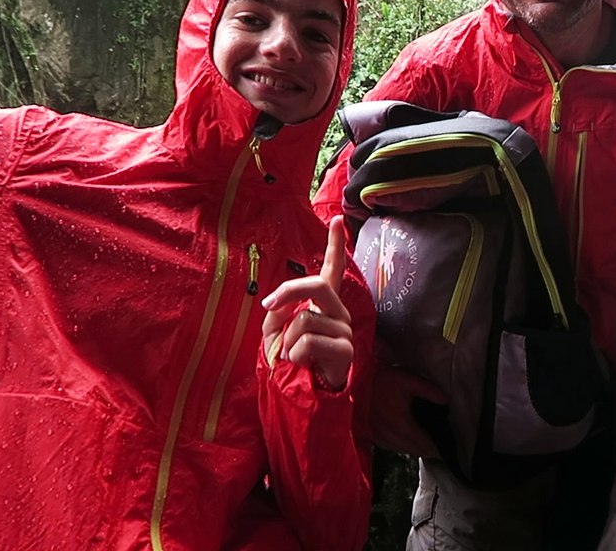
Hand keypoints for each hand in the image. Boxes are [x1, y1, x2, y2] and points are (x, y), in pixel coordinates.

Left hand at [261, 216, 353, 390]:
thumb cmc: (291, 362)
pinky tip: (303, 365)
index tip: (336, 219)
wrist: (306, 396)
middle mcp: (338, 312)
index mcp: (323, 305)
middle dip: (288, 293)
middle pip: (315, 285)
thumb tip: (278, 303)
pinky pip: (308, 342)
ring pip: (304, 320)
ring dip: (287, 341)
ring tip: (294, 357)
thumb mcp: (274, 334)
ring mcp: (343, 329)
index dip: (335, 243)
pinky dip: (295, 356)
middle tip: (269, 306)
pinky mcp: (345, 349)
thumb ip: (276, 313)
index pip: (332, 269)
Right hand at [370, 365, 446, 456]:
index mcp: (399, 423)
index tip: (444, 449)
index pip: (423, 444)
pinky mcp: (371, 436)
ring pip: (402, 450)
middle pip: (414, 450)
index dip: (436, 448)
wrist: (357, 381)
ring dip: (414, 449)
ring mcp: (378, 436)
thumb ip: (429, 390)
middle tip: (439, 447)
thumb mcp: (408, 379)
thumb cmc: (382, 379)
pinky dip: (401, 446)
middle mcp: (388, 434)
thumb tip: (445, 400)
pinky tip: (407, 439)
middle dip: (428, 450)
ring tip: (426, 444)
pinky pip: (390, 447)